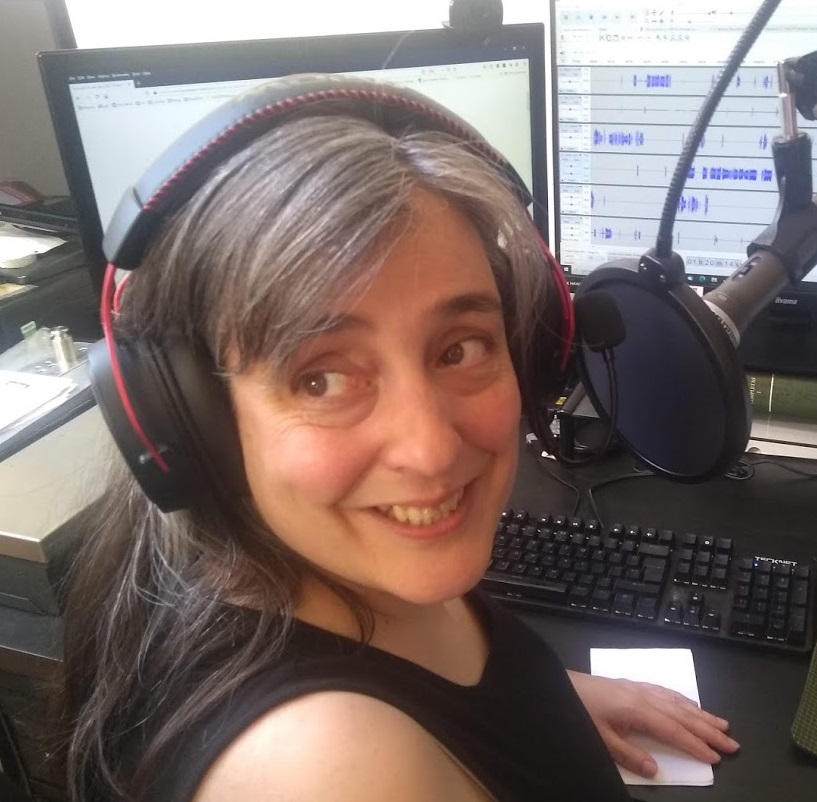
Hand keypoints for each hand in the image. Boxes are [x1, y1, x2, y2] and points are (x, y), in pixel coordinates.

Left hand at [567, 671, 739, 777]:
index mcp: (638, 709)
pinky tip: (689, 703)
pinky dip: (681, 698)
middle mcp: (643, 696)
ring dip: (700, 713)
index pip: (674, 731)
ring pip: (677, 701)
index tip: (717, 757)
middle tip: (733, 742)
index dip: (696, 744)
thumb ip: (628, 755)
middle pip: (682, 714)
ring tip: (721, 723)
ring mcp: (637, 688)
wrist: (561, 684)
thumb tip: (656, 770)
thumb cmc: (579, 710)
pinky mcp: (630, 684)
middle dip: (708, 729)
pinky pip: (664, 691)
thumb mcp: (600, 738)